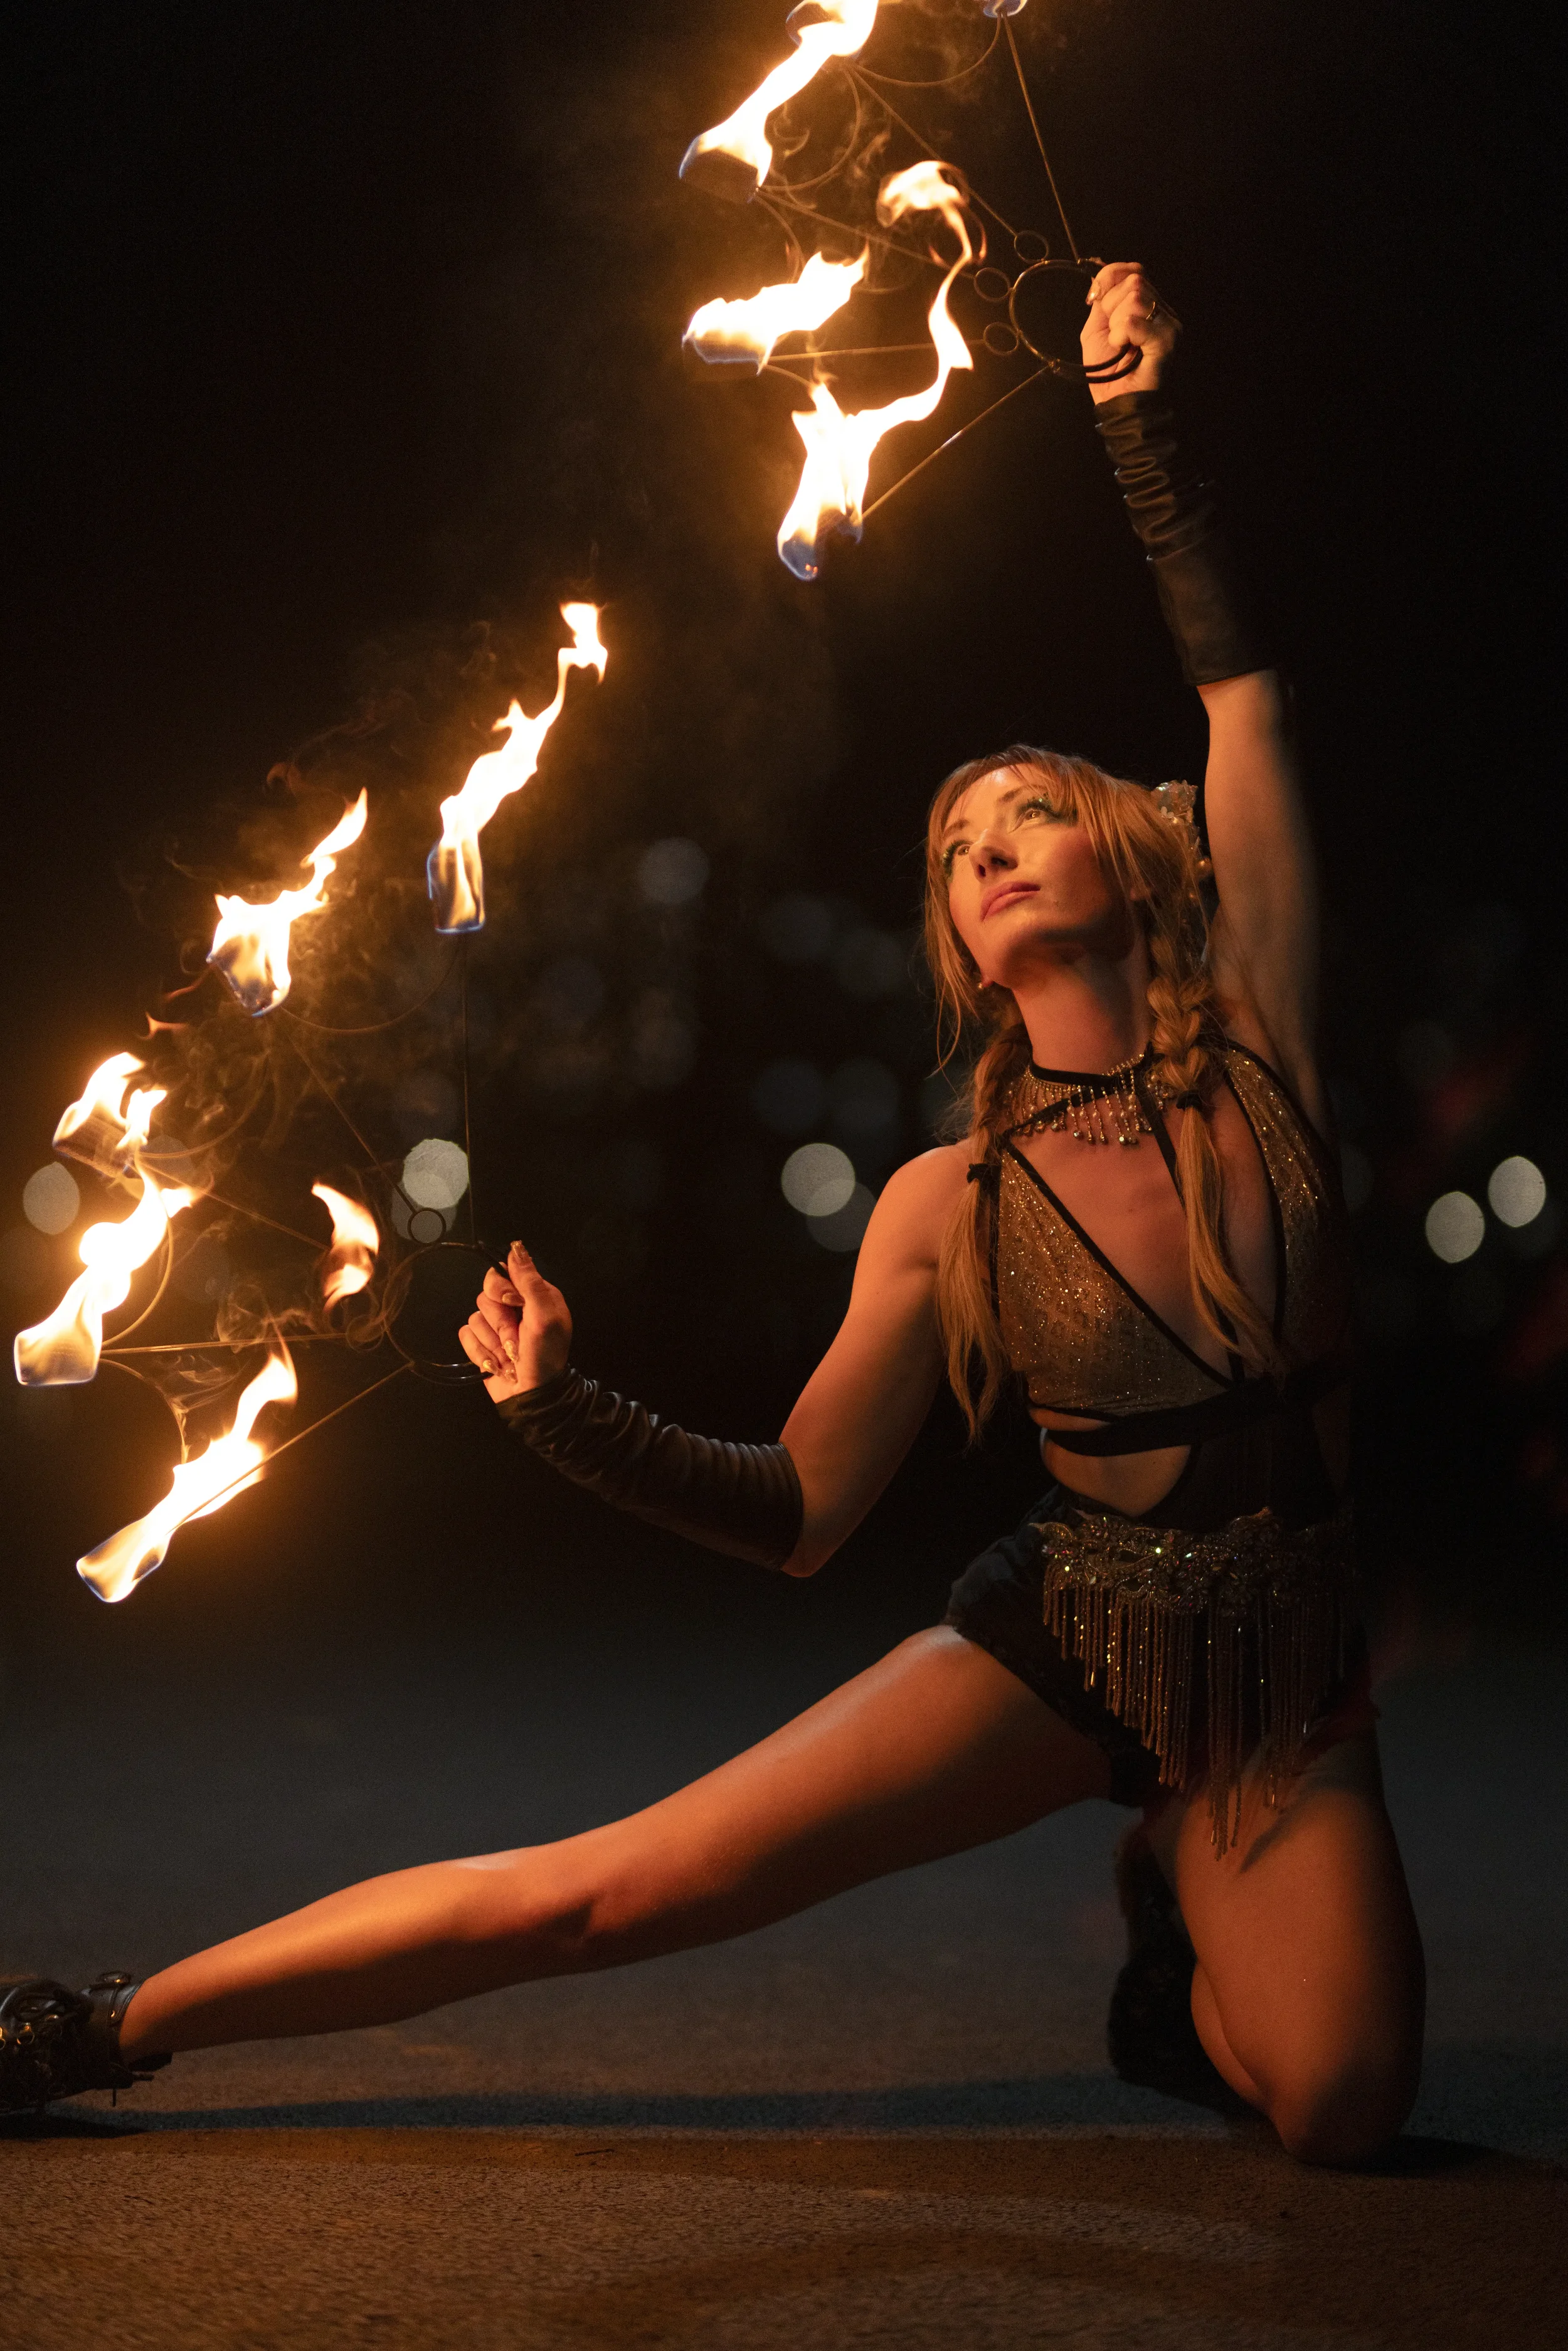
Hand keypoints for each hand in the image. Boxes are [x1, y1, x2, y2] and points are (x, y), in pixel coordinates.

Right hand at [459, 1242, 572, 1402]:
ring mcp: (495, 1326)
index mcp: (532, 1295)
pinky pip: (465, 1336)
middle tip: (516, 1339)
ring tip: (510, 1355)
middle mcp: (513, 1307)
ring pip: (474, 1317)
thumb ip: (529, 1281)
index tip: (514, 1304)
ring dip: (493, 1341)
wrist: (532, 1396)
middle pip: (484, 1296)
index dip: (502, 1290)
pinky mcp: (481, 1344)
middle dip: (499, 1322)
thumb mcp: (544, 1315)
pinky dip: (481, 1353)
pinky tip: (498, 1363)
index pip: (500, 1274)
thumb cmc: (545, 1355)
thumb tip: (515, 1246)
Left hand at [1082, 262, 1179, 402]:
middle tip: (1114, 334)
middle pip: (1135, 281)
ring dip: (1116, 323)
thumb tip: (1100, 277)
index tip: (1094, 300)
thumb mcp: (1097, 328)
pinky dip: (1121, 334)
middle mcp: (1162, 310)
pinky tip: (1125, 349)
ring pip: (1136, 297)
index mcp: (1148, 304)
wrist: (1117, 402)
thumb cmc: (1108, 370)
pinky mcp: (1167, 339)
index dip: (1110, 278)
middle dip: (1112, 306)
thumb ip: (1102, 300)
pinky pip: (1135, 320)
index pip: (1134, 270)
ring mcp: (1168, 323)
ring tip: (1121, 345)